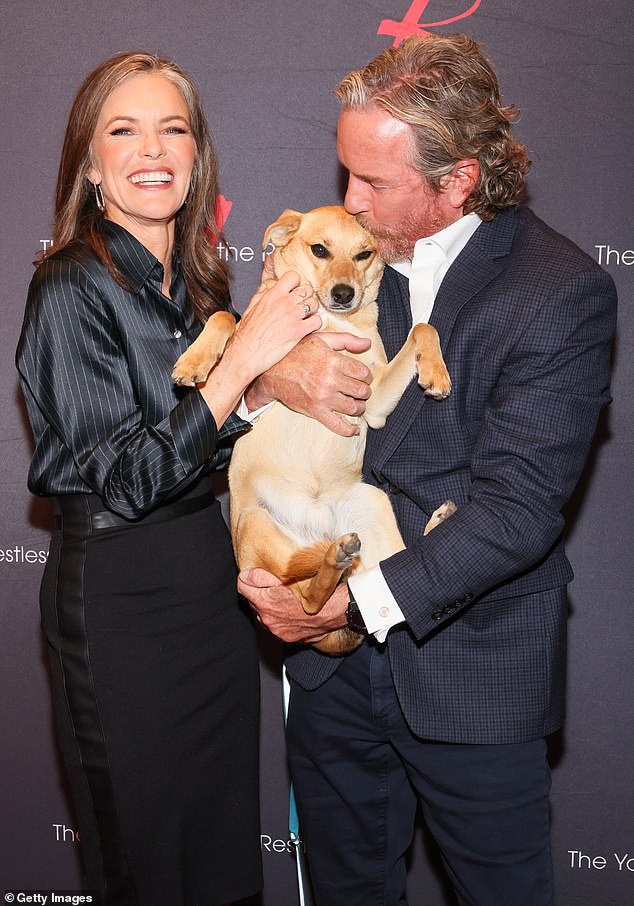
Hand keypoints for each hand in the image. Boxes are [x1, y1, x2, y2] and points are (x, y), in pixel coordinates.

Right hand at [229, 270, 321, 381]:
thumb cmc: (247, 335)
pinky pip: (317, 321)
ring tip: (307, 316)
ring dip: (313, 310)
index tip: (295, 290)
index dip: (296, 283)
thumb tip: (267, 289)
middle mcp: (284, 303)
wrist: (246, 354)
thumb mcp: (250, 309)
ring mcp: (293, 316)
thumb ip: (260, 296)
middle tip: (303, 304)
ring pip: (314, 303)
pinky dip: (315, 324)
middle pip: (307, 289)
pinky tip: (308, 328)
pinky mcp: (299, 331)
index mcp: (272, 295)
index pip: (293, 276)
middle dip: (307, 296)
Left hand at [238, 568, 348, 642]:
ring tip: (283, 599)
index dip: (247, 579)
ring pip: (264, 615)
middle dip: (259, 593)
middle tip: (273, 586)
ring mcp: (276, 630)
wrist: (333, 611)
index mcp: (265, 603)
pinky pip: (276, 625)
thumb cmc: (313, 592)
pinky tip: (290, 611)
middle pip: (252, 602)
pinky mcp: (286, 637)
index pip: (242, 588)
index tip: (252, 576)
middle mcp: (268, 620)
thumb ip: (260, 577)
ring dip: (269, 606)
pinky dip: (280, 617)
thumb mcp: (284, 578)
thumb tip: (245, 575)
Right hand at [245, 332, 372, 435]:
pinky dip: (349, 430)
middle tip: (360, 391)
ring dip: (359, 408)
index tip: (362, 378)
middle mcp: (330, 380)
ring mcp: (323, 397)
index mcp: (334, 361)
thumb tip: (367, 344)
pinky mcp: (315, 411)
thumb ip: (346, 340)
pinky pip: (337, 425)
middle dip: (364, 392)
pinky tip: (354, 429)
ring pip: (353, 408)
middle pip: (361, 391)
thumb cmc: (296, 353)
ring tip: (356, 404)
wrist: (272, 372)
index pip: (363, 373)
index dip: (366, 376)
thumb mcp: (320, 339)